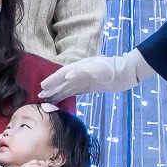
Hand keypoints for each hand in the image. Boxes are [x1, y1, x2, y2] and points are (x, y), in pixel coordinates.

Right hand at [39, 48, 153, 101]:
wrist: (127, 72)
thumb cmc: (114, 68)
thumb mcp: (99, 68)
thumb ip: (83, 70)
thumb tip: (68, 75)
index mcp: (80, 67)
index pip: (63, 74)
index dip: (53, 80)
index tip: (43, 86)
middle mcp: (80, 73)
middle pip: (62, 81)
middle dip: (51, 88)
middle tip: (40, 96)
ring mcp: (84, 80)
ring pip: (67, 87)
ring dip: (57, 93)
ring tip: (46, 99)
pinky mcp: (89, 87)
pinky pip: (74, 92)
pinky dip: (66, 95)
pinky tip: (60, 99)